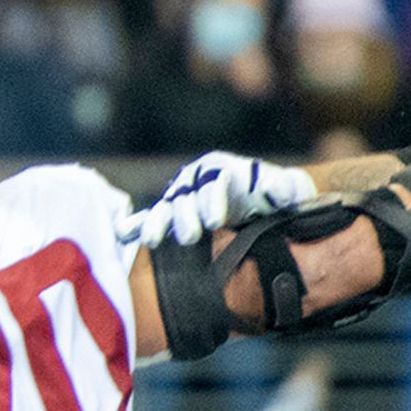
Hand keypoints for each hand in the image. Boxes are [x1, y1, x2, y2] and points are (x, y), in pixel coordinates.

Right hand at [126, 150, 318, 253]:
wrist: (263, 207)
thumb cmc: (273, 196)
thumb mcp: (286, 190)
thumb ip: (284, 189)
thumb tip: (276, 189)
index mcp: (222, 169)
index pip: (214, 183)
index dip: (212, 200)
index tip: (216, 220)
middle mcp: (196, 182)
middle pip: (186, 198)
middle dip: (186, 217)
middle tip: (191, 237)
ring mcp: (181, 200)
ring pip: (165, 210)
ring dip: (157, 224)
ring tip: (152, 240)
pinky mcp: (171, 218)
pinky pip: (149, 220)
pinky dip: (135, 226)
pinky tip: (123, 236)